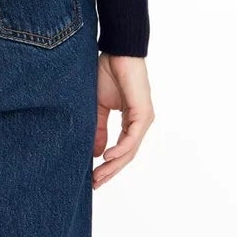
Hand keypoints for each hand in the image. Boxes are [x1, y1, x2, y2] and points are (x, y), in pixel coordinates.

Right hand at [92, 54, 153, 188]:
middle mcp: (139, 123)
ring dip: (114, 165)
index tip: (93, 178)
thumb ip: (99, 129)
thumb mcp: (98, 107)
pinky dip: (121, 148)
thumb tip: (97, 153)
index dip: (107, 166)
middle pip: (126, 155)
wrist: (117, 52)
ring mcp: (143, 119)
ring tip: (99, 176)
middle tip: (95, 184)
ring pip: (130, 150)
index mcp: (130, 122)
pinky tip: (108, 157)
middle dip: (110, 171)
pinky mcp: (143, 113)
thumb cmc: (108, 74)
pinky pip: (132, 137)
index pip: (121, 150)